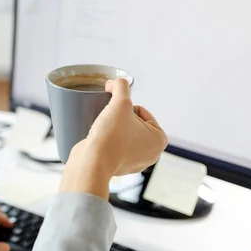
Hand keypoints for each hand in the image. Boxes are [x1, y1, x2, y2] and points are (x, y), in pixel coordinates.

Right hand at [60, 78, 167, 198]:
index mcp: (159, 139)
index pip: (140, 110)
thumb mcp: (119, 102)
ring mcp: (136, 163)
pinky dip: (107, 141)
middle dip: (120, 119)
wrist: (91, 163)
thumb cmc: (110, 136)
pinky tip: (100, 142)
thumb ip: (120, 85)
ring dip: (113, 128)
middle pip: (133, 122)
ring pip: (123, 133)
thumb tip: (114, 82)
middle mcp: (152, 154)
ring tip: (104, 132)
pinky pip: (114, 146)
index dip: (125, 108)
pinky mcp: (120, 168)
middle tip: (109, 123)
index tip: (115, 116)